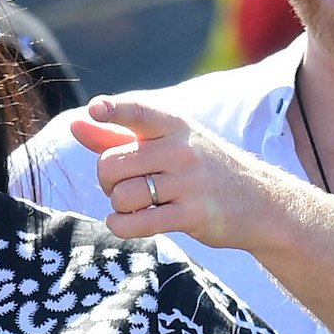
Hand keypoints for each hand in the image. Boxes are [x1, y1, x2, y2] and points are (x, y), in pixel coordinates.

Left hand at [68, 96, 283, 250]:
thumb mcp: (167, 144)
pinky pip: (138, 222)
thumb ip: (117, 135)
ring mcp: (188, 182)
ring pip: (122, 195)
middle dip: (106, 180)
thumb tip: (75, 124)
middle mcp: (181, 149)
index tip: (95, 109)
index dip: (113, 110)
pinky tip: (125, 222)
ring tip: (134, 204)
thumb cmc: (201, 169)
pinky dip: (121, 225)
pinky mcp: (192, 214)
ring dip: (118, 205)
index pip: (139, 110)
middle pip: (112, 164)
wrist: (259, 202)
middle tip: (124, 184)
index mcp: (174, 125)